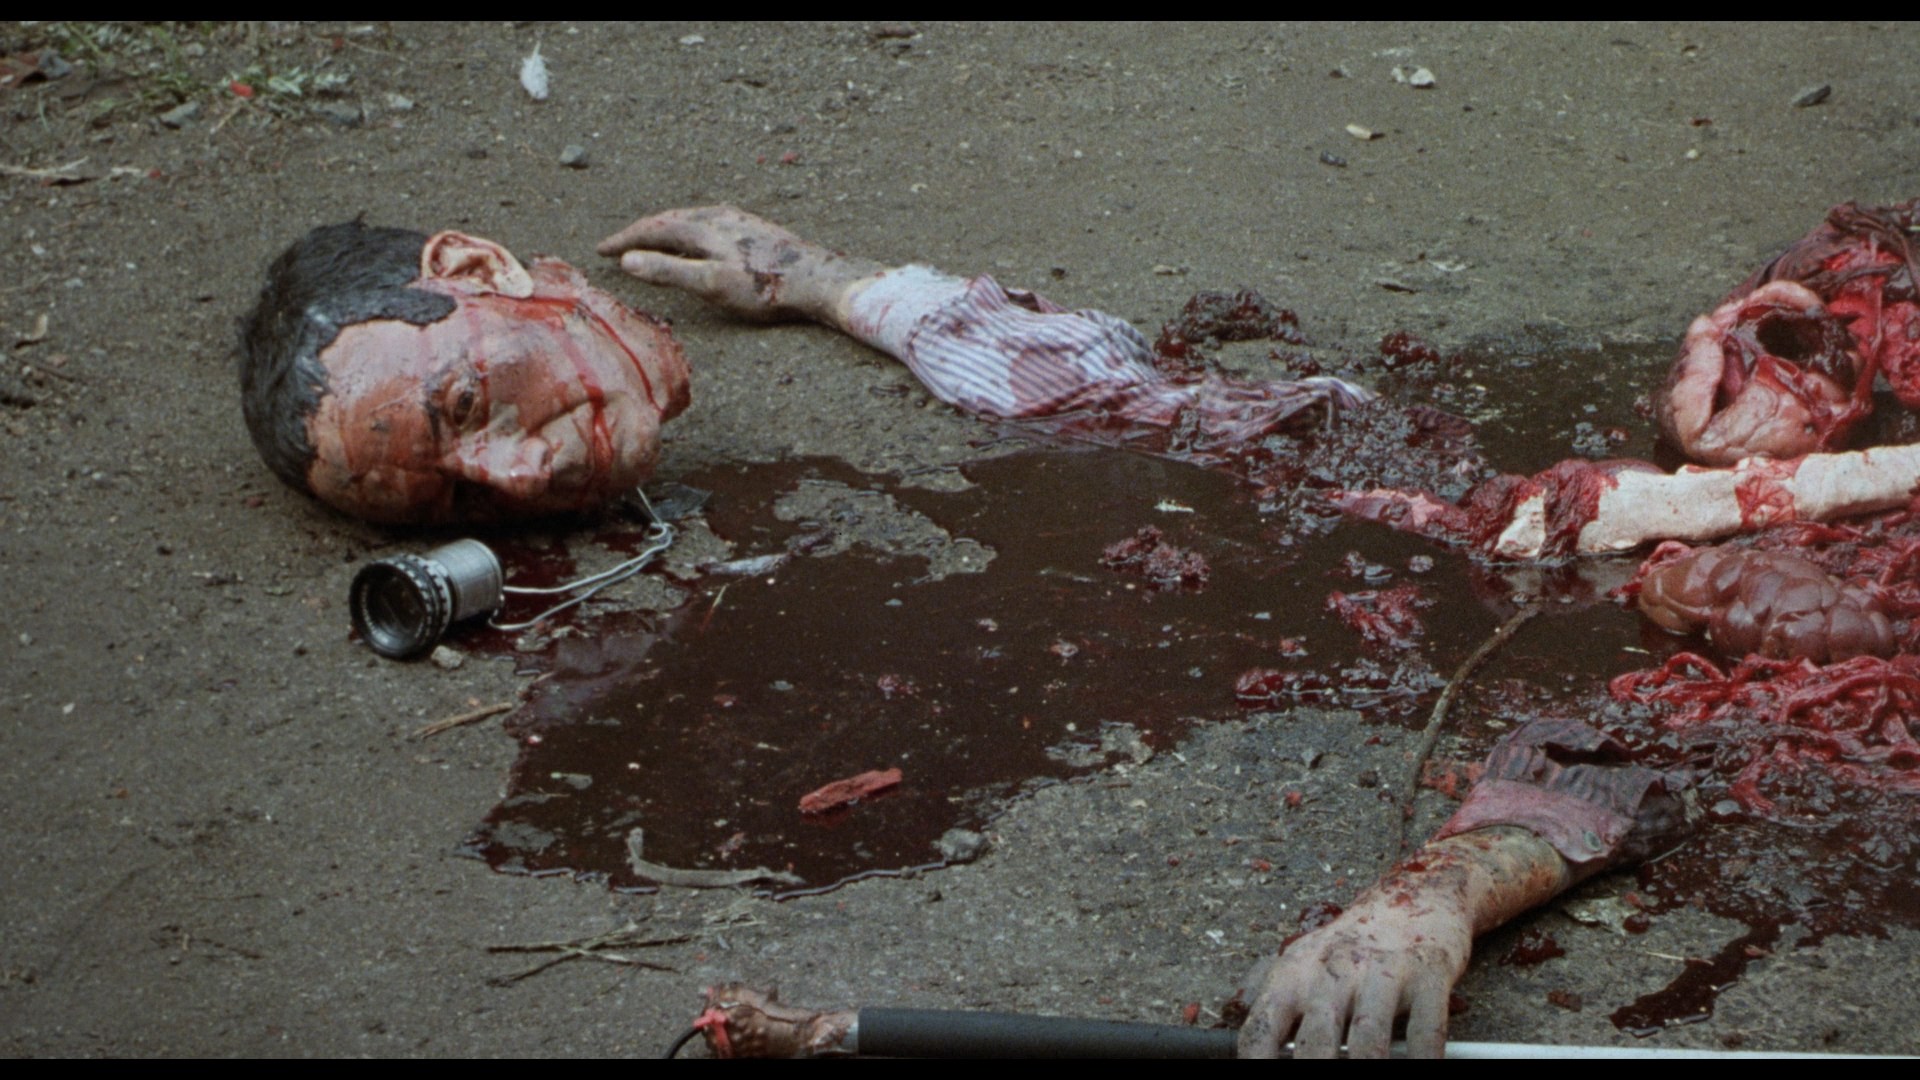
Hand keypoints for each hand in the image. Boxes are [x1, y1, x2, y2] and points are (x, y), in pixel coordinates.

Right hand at [596, 206, 880, 325]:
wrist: (817, 280)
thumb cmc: (764, 288)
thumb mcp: (711, 284)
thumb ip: (669, 272)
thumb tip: (627, 261)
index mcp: (703, 227)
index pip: (653, 229)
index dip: (624, 240)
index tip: (600, 250)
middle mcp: (719, 216)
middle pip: (670, 219)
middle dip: (641, 231)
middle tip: (618, 244)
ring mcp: (739, 220)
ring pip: (691, 219)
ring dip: (666, 228)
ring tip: (651, 239)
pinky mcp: (755, 229)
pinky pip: (710, 222)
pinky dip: (690, 229)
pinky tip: (701, 238)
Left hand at [1236, 887, 1471, 1058]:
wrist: (1418, 895)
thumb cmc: (1353, 942)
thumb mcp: (1304, 960)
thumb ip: (1277, 999)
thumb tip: (1253, 1039)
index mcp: (1294, 972)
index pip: (1261, 1031)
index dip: (1258, 1067)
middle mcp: (1333, 970)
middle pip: (1314, 1045)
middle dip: (1312, 1074)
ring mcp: (1383, 971)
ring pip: (1369, 1042)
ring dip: (1368, 1071)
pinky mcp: (1429, 973)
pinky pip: (1426, 1032)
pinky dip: (1424, 1061)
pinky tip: (1425, 1069)